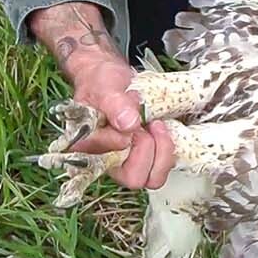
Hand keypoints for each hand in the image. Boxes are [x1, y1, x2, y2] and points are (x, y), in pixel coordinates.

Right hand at [32, 2, 174, 190]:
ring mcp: (128, 162)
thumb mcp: (105, 87)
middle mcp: (107, 161)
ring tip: (157, 125)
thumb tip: (128, 124)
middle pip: (135, 179)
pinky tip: (163, 128)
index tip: (130, 124)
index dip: (124, 146)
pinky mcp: (147, 158)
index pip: (108, 165)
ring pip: (153, 178)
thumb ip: (114, 104)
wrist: (111, 77)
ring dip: (163, 150)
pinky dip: (170, 148)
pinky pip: (164, 166)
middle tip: (149, 125)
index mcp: (87, 149)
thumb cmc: (101, 82)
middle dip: (149, 151)